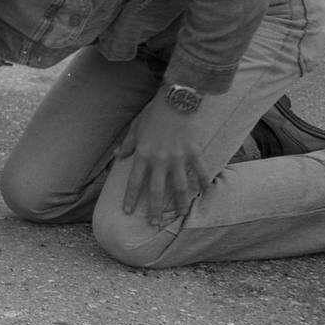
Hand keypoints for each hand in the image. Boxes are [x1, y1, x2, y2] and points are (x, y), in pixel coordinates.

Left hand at [115, 87, 211, 225]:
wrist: (176, 98)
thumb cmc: (153, 112)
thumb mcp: (136, 127)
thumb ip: (128, 144)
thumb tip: (118, 156)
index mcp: (144, 154)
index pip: (134, 181)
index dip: (130, 198)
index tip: (127, 212)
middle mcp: (160, 159)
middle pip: (156, 190)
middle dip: (154, 209)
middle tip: (153, 225)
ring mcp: (179, 157)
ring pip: (179, 186)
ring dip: (180, 203)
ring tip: (179, 215)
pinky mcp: (194, 151)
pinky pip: (200, 171)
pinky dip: (204, 183)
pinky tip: (206, 194)